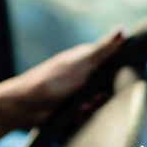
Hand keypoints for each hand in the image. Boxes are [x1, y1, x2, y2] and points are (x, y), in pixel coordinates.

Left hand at [0, 27, 124, 129]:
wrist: (24, 106)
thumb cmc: (51, 81)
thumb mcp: (81, 65)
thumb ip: (102, 50)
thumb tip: (122, 29)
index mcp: (87, 58)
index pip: (114, 62)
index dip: (118, 75)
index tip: (114, 83)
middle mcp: (84, 73)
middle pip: (108, 86)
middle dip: (103, 97)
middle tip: (93, 99)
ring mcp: (78, 90)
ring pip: (99, 102)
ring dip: (92, 108)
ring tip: (80, 109)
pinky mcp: (72, 106)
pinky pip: (88, 114)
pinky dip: (83, 116)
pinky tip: (76, 116)